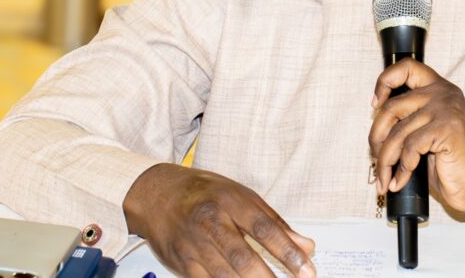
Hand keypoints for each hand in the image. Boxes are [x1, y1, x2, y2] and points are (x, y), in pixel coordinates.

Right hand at [123, 163, 314, 277]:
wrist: (157, 195)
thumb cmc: (205, 194)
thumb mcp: (242, 197)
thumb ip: (275, 223)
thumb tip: (306, 246)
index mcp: (230, 200)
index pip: (264, 229)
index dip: (288, 252)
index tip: (307, 269)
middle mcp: (210, 222)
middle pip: (242, 257)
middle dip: (267, 277)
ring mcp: (193, 245)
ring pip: (225, 275)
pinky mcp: (182, 263)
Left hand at [368, 58, 464, 220]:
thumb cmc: (449, 163)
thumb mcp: (424, 134)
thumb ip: (406, 120)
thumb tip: (375, 125)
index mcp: (438, 89)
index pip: (407, 67)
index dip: (385, 81)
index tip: (375, 104)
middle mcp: (443, 93)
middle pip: (392, 106)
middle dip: (376, 137)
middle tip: (376, 159)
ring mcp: (446, 109)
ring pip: (398, 132)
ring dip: (386, 161)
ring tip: (385, 180)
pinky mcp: (448, 128)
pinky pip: (411, 146)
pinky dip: (402, 168)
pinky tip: (401, 181)